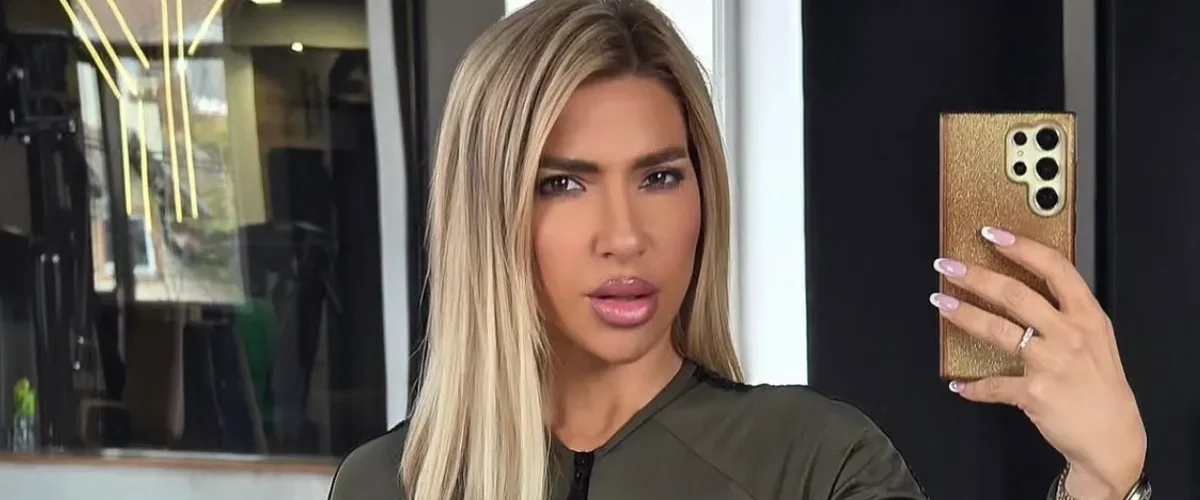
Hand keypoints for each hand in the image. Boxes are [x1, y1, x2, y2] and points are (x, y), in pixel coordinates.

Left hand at [929, 226, 1145, 499]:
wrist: (1113, 437)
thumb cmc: (1101, 385)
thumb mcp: (1097, 339)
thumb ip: (1067, 313)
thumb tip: (1023, 288)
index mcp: (1088, 316)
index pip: (1055, 269)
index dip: (1021, 247)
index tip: (991, 234)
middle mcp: (1070, 335)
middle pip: (1016, 294)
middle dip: (976, 276)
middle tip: (947, 266)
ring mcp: (1051, 364)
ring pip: (997, 329)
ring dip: (963, 314)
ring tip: (941, 302)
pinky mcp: (1034, 393)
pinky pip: (993, 385)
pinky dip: (973, 386)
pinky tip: (958, 384)